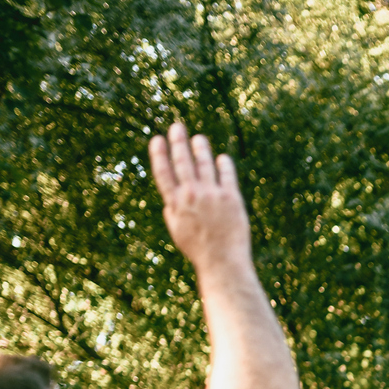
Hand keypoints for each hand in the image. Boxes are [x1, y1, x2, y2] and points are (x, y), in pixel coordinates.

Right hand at [147, 122, 250, 278]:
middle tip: (177, 127)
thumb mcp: (178, 231)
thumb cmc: (199, 249)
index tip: (157, 139)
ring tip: (199, 139)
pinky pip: (226, 174)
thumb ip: (172, 212)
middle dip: (179, 142)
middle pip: (183, 162)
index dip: (160, 154)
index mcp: (175, 203)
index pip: (164, 172)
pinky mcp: (231, 197)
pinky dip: (223, 165)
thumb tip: (169, 199)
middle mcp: (192, 195)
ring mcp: (212, 194)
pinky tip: (221, 158)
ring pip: (205, 164)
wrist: (223, 262)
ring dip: (201, 149)